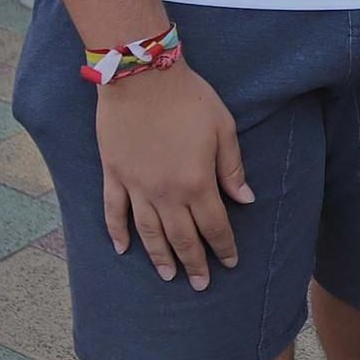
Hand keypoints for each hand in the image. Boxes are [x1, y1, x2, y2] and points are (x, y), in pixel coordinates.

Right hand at [95, 59, 255, 289]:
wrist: (141, 75)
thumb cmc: (188, 98)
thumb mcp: (222, 128)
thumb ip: (232, 167)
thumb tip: (245, 199)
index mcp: (196, 182)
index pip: (214, 226)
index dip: (224, 247)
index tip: (230, 262)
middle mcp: (166, 193)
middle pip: (182, 238)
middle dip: (195, 263)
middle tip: (201, 284)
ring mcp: (136, 186)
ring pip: (149, 232)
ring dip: (160, 257)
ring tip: (169, 276)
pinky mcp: (114, 175)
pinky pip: (114, 212)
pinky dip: (117, 233)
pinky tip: (123, 250)